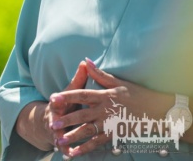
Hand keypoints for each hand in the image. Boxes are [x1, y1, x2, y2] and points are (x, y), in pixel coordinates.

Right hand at [17, 60, 87, 150]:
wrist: (48, 122)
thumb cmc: (65, 105)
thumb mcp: (71, 92)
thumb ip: (79, 80)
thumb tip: (85, 62)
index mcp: (58, 104)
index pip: (56, 100)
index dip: (56, 99)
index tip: (54, 99)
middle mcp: (55, 117)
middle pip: (56, 119)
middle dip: (57, 122)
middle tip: (55, 125)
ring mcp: (57, 130)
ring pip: (59, 134)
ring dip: (61, 139)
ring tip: (63, 144)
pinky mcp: (61, 140)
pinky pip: (65, 147)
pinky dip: (67, 151)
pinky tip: (71, 155)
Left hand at [49, 59, 166, 157]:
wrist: (159, 111)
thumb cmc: (137, 94)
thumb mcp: (119, 83)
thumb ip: (100, 74)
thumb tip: (85, 61)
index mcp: (105, 96)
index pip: (82, 95)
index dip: (67, 96)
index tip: (53, 98)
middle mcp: (106, 110)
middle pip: (83, 115)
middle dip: (67, 120)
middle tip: (52, 124)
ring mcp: (111, 124)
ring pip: (89, 131)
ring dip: (74, 136)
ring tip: (60, 140)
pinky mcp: (115, 134)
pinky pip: (98, 142)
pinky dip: (86, 148)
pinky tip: (75, 152)